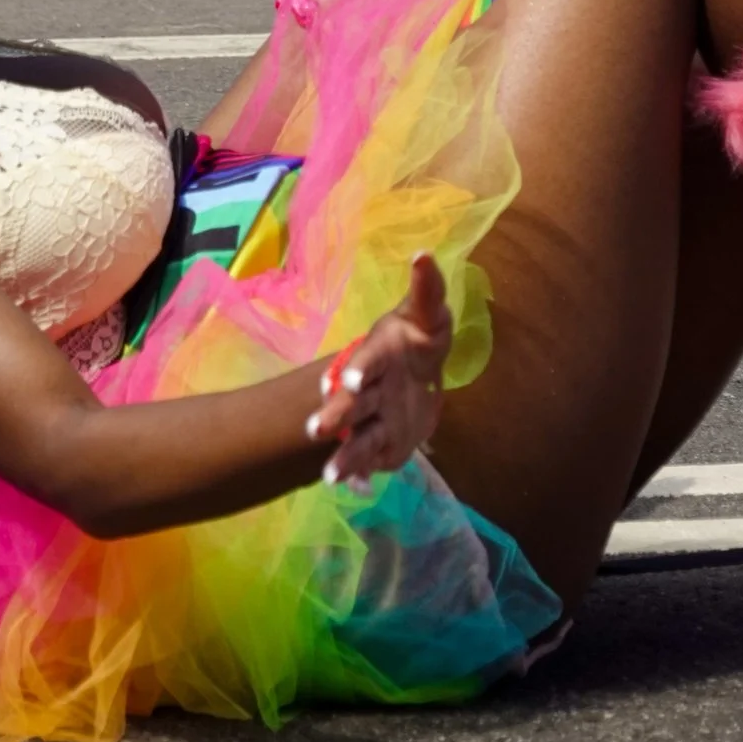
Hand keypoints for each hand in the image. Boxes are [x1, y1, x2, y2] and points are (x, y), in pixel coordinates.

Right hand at [306, 252, 453, 487]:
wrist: (415, 377)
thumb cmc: (417, 341)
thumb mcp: (427, 316)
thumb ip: (427, 290)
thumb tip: (423, 254)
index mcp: (378, 355)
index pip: (366, 361)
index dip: (358, 370)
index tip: (349, 380)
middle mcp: (368, 389)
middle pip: (350, 402)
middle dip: (335, 414)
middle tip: (315, 430)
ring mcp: (372, 420)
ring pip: (353, 437)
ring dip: (341, 454)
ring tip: (330, 476)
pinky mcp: (381, 445)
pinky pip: (367, 460)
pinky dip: (357, 474)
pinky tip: (351, 487)